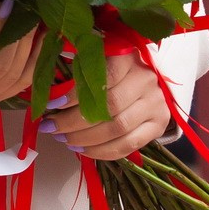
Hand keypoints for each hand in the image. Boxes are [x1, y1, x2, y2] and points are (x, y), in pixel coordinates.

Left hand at [49, 51, 171, 159]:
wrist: (148, 76)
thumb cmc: (113, 65)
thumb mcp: (97, 57)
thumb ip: (78, 69)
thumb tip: (49, 92)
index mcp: (128, 57)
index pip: (99, 79)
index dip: (73, 96)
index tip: (50, 105)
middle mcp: (146, 79)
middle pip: (108, 108)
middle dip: (74, 122)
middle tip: (51, 127)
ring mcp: (155, 103)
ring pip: (118, 129)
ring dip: (86, 139)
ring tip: (64, 140)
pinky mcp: (159, 123)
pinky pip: (129, 145)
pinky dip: (103, 151)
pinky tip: (84, 149)